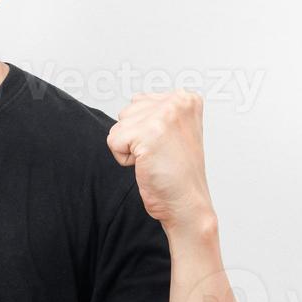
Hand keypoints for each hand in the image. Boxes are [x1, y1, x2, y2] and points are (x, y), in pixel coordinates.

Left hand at [106, 90, 215, 234]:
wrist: (187, 203)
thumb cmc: (179, 173)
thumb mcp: (177, 129)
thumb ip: (158, 109)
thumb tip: (135, 99)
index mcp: (187, 98)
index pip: (141, 103)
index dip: (146, 129)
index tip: (167, 145)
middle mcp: (177, 101)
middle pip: (128, 112)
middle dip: (136, 137)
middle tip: (161, 155)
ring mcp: (163, 115)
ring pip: (119, 126)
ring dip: (130, 148)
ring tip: (155, 159)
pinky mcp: (147, 133)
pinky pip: (114, 141)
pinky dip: (124, 159)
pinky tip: (147, 165)